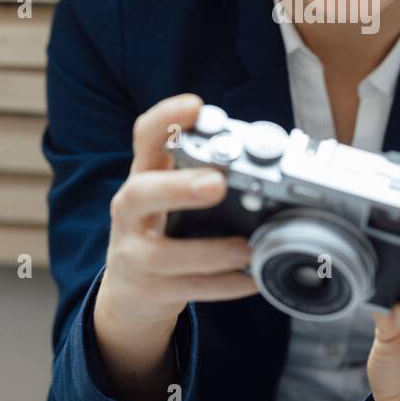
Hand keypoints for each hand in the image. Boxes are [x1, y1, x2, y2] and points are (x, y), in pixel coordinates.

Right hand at [92, 93, 258, 400]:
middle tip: (217, 183)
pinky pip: (186, 289)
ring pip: (162, 254)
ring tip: (246, 249)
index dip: (166, 118)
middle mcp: (130, 211)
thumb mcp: (175, 196)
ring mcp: (132, 253)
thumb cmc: (166, 231)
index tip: (195, 106)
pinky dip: (223, 286)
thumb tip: (269, 157)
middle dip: (178, 187)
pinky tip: (251, 280)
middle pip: (141, 192)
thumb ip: (208, 173)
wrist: (131, 294)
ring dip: (209, 250)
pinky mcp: (147, 290)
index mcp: (144, 176)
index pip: (145, 138)